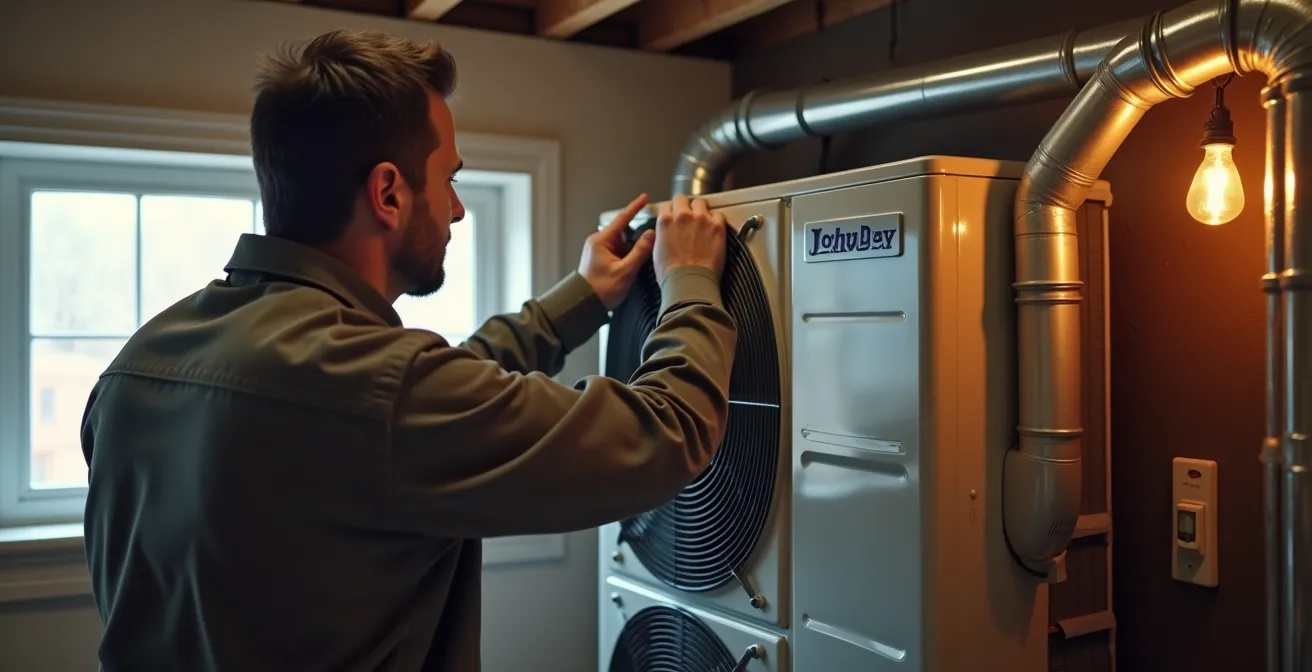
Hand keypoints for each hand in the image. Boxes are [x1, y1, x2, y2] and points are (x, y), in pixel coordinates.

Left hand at [578, 193, 655, 310]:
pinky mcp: (600, 257)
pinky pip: (618, 250)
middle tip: (641, 253)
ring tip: (630, 267)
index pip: (622, 219)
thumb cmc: (601, 290)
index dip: (635, 207)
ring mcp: (598, 249)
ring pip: (622, 243)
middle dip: (635, 241)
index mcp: (601, 241)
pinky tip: (628, 267)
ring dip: (630, 252)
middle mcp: (598, 241)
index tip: (644, 197)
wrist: (585, 304)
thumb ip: (640, 251)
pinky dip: (625, 256)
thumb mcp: (625, 271)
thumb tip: (651, 234)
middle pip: (623, 232)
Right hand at [653, 195, 725, 284]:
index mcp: (665, 221)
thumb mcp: (657, 251)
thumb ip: (662, 235)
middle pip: (682, 199)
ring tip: (702, 221)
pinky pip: (718, 214)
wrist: (689, 281)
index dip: (671, 213)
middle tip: (688, 217)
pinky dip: (716, 220)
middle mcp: (682, 216)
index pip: (667, 206)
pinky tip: (714, 229)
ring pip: (700, 202)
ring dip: (701, 210)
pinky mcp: (717, 226)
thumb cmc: (672, 273)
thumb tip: (666, 233)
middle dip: (685, 207)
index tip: (675, 219)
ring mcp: (701, 219)